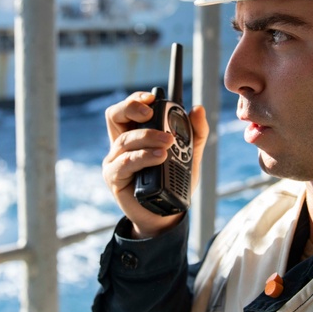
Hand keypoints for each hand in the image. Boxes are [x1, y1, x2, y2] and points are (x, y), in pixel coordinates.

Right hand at [102, 91, 208, 238]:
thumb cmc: (173, 182)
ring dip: (147, 137)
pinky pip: (125, 163)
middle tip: (150, 112)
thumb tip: (198, 109)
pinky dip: (143, 157)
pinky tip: (159, 157)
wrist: (168, 214)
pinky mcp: (115, 178)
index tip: (153, 97)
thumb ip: (196, 133)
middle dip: (131, 108)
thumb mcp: (190, 155)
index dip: (137, 99)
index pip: (129, 108)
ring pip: (125, 140)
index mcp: (136, 133)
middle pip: (114, 115)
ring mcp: (116, 161)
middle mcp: (122, 144)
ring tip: (168, 142)